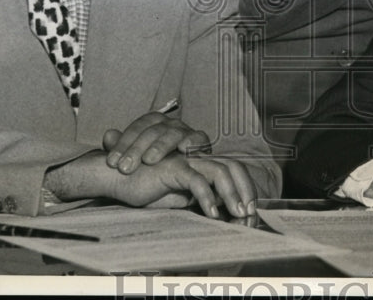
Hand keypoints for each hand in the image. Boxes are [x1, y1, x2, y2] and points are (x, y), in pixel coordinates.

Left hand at [102, 111, 210, 173]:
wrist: (183, 173)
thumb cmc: (157, 165)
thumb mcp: (136, 157)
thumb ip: (121, 147)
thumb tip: (107, 136)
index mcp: (154, 122)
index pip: (137, 127)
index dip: (123, 144)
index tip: (111, 163)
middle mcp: (170, 124)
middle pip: (152, 131)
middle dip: (136, 149)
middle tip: (124, 168)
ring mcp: (186, 131)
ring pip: (172, 133)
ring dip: (160, 146)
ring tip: (148, 161)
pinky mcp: (201, 141)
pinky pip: (199, 137)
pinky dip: (192, 141)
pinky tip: (183, 149)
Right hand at [110, 153, 257, 217]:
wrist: (121, 179)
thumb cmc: (150, 188)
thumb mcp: (182, 197)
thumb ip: (203, 198)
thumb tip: (225, 211)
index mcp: (203, 162)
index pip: (234, 168)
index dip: (245, 187)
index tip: (251, 210)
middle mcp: (199, 158)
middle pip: (234, 165)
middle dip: (246, 189)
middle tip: (251, 213)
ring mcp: (187, 160)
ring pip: (220, 171)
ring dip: (233, 194)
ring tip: (239, 214)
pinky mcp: (173, 167)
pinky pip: (196, 181)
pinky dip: (207, 198)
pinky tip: (212, 214)